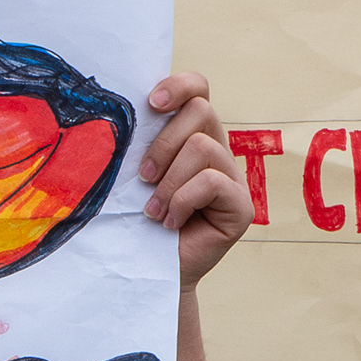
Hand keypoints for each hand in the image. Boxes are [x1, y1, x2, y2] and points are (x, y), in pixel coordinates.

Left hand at [136, 73, 251, 286]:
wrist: (144, 274)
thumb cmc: (131, 224)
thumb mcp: (128, 177)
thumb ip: (135, 146)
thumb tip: (119, 112)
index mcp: (189, 136)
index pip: (198, 89)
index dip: (179, 86)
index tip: (151, 104)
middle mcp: (216, 151)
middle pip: (201, 110)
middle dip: (163, 143)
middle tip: (143, 177)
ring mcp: (232, 178)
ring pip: (203, 147)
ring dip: (169, 181)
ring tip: (153, 210)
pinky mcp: (241, 206)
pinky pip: (212, 182)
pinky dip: (183, 201)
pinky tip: (171, 222)